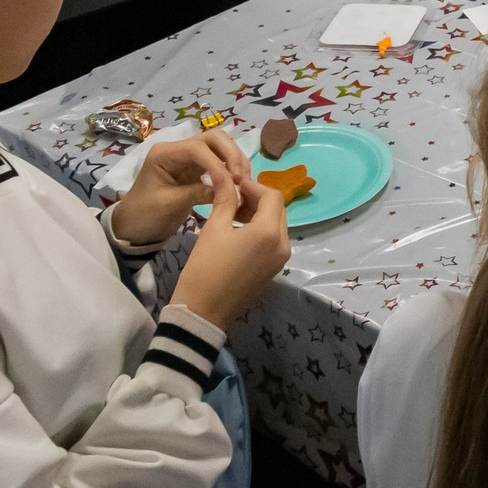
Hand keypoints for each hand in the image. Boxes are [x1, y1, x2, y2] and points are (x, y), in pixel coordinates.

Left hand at [114, 128, 248, 243]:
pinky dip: (231, 171)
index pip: (197, 147)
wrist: (134, 228)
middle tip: (241, 178)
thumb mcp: (170, 204)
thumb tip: (229, 189)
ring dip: (234, 161)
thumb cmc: (146, 215)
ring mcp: (188, 159)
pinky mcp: (196, 171)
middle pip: (213, 139)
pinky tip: (238, 185)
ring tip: (243, 182)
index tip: (230, 181)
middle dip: (231, 155)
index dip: (217, 162)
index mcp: (165, 153)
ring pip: (219, 148)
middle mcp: (178, 150)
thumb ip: (199, 193)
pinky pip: (219, 163)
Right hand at [170, 169, 291, 330]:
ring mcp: (281, 259)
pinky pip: (274, 240)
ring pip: (277, 224)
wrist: (203, 312)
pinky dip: (261, 229)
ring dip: (259, 213)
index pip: (271, 195)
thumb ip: (225, 198)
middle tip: (232, 196)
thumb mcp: (214, 228)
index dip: (253, 185)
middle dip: (257, 198)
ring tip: (232, 212)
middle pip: (278, 209)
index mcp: (270, 232)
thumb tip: (226, 176)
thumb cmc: (205, 268)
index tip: (232, 183)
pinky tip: (238, 230)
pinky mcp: (274, 269)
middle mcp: (283, 244)